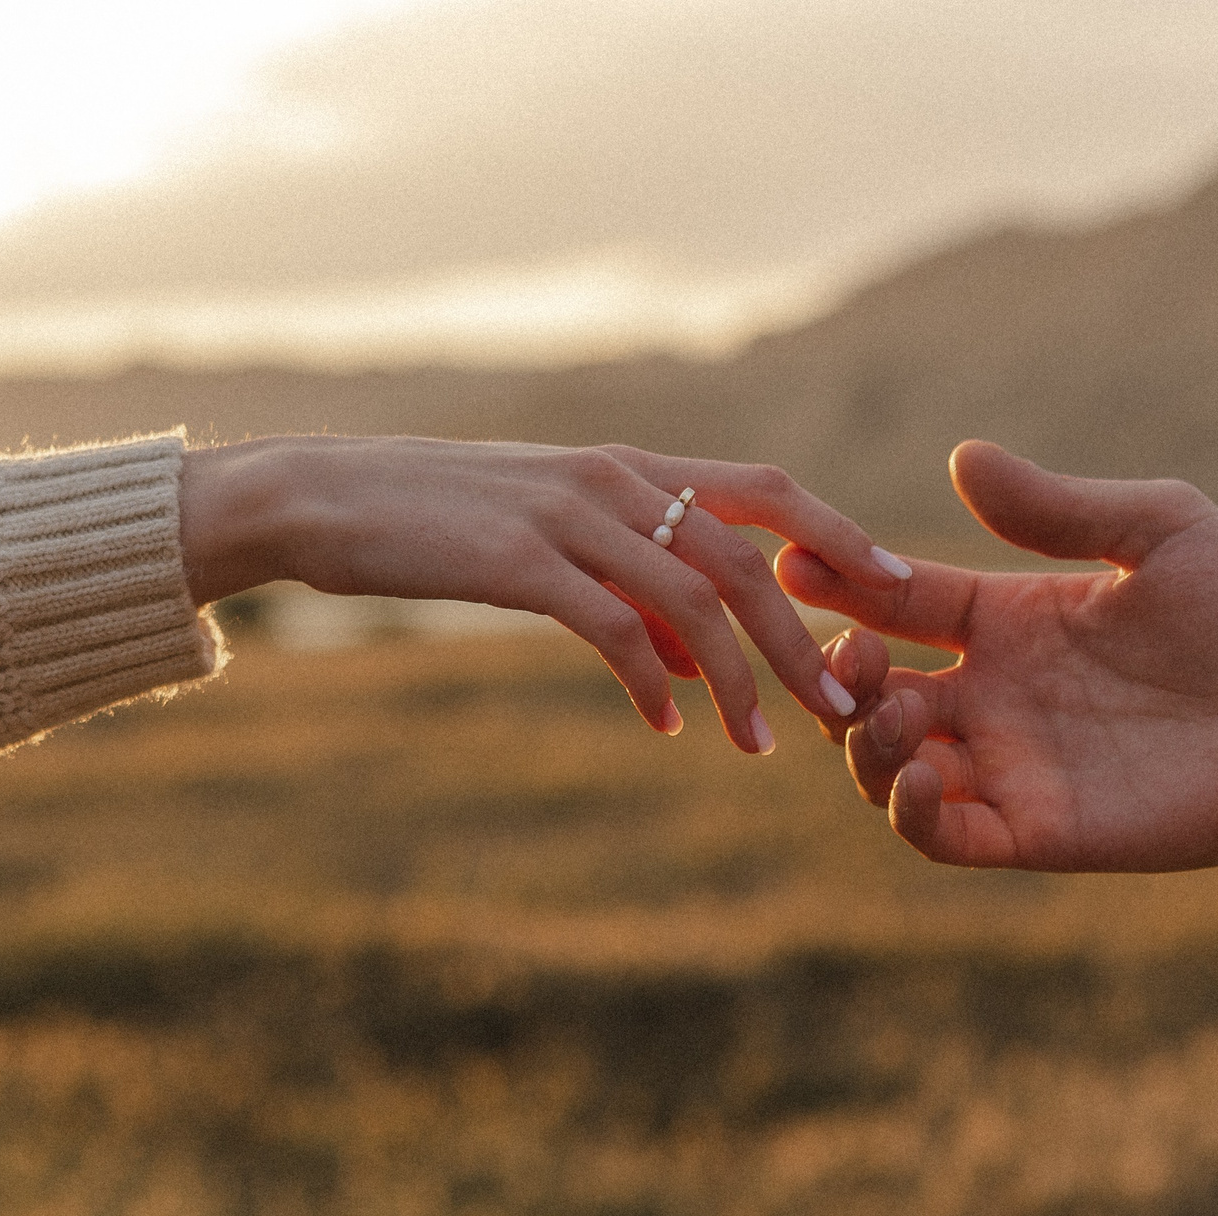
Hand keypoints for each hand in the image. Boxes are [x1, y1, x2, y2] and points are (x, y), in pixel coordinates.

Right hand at [178, 436, 909, 751]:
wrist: (322, 498)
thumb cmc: (436, 525)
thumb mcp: (549, 541)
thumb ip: (633, 586)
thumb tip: (700, 658)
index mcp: (630, 467)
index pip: (766, 491)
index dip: (840, 537)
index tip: (896, 591)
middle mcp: (614, 481)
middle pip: (749, 557)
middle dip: (806, 640)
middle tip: (847, 712)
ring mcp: (568, 516)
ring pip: (695, 597)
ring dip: (740, 679)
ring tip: (762, 745)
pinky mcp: (519, 561)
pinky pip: (614, 626)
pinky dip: (651, 680)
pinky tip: (664, 726)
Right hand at [779, 441, 1217, 869]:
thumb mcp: (1157, 531)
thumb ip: (1057, 508)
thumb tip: (962, 458)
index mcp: (1010, 621)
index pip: (897, 603)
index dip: (843, 585)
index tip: (796, 561)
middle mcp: (995, 697)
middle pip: (872, 693)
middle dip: (837, 677)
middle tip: (847, 656)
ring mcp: (1011, 766)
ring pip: (889, 769)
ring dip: (865, 743)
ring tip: (890, 709)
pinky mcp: (1040, 831)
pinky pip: (945, 835)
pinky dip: (911, 812)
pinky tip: (922, 772)